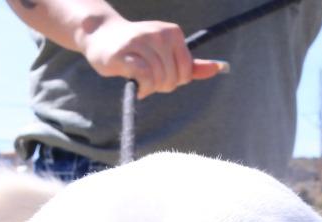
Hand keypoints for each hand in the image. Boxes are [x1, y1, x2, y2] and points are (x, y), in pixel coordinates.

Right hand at [80, 16, 226, 97]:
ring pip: (160, 80)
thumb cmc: (137, 49)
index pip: (186, 73)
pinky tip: (136, 85)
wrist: (101, 36)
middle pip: (173, 79)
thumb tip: (220, 68)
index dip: (174, 81)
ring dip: (149, 88)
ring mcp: (143, 42)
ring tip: (138, 79)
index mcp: (174, 33)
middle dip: (161, 85)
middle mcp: (160, 34)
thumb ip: (192, 65)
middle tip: (146, 77)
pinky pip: (146, 80)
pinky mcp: (127, 54)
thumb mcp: (167, 53)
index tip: (159, 74)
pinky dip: (143, 89)